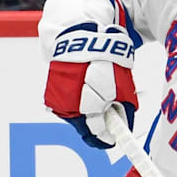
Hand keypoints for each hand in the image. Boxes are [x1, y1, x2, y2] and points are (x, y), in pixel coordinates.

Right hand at [43, 24, 137, 147]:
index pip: (97, 132)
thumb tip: (123, 125)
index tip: (112, 140)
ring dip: (87, 112)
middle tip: (109, 115)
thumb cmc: (105, 59)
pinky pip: (67, 104)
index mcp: (88, 105)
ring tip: (98, 95)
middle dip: (97, 123)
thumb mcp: (123, 86)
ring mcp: (59, 99)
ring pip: (75, 116)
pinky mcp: (53, 92)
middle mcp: (70, 106)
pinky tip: (85, 90)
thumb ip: (123, 110)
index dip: (106, 138)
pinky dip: (77, 102)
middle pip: (85, 126)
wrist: (82, 37)